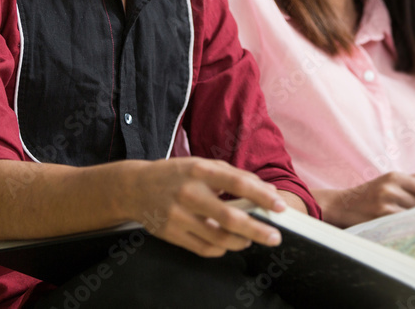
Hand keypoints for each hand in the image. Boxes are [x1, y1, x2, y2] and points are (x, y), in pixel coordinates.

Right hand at [118, 157, 286, 257]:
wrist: (135, 188)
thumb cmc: (176, 175)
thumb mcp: (202, 165)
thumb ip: (233, 175)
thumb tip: (265, 190)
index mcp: (199, 171)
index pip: (238, 183)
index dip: (261, 196)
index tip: (279, 207)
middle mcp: (189, 193)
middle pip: (229, 217)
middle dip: (256, 230)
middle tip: (274, 237)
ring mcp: (178, 216)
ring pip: (218, 238)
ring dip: (240, 242)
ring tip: (250, 239)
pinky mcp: (170, 234)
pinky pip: (203, 248)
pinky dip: (221, 250)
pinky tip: (228, 244)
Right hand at [314, 172, 414, 227]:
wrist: (340, 206)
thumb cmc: (368, 195)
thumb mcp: (385, 181)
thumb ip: (409, 182)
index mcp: (393, 176)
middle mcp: (390, 189)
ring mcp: (385, 205)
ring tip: (409, 224)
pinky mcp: (380, 220)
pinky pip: (404, 226)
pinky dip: (406, 229)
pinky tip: (402, 230)